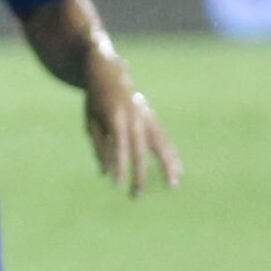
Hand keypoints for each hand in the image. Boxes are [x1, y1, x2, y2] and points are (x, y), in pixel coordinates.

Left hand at [83, 61, 181, 196]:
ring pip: (160, 145)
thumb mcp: (91, 122)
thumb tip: (106, 173)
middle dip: (139, 175)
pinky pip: (165, 140)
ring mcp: (146, 118)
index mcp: (115, 119)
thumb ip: (99, 147)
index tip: (117, 184)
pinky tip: (178, 171)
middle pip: (139, 151)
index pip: (118, 148)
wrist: (110, 74)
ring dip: (167, 166)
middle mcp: (134, 119)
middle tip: (135, 196)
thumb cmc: (95, 101)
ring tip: (173, 186)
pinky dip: (172, 155)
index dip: (119, 166)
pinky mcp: (153, 119)